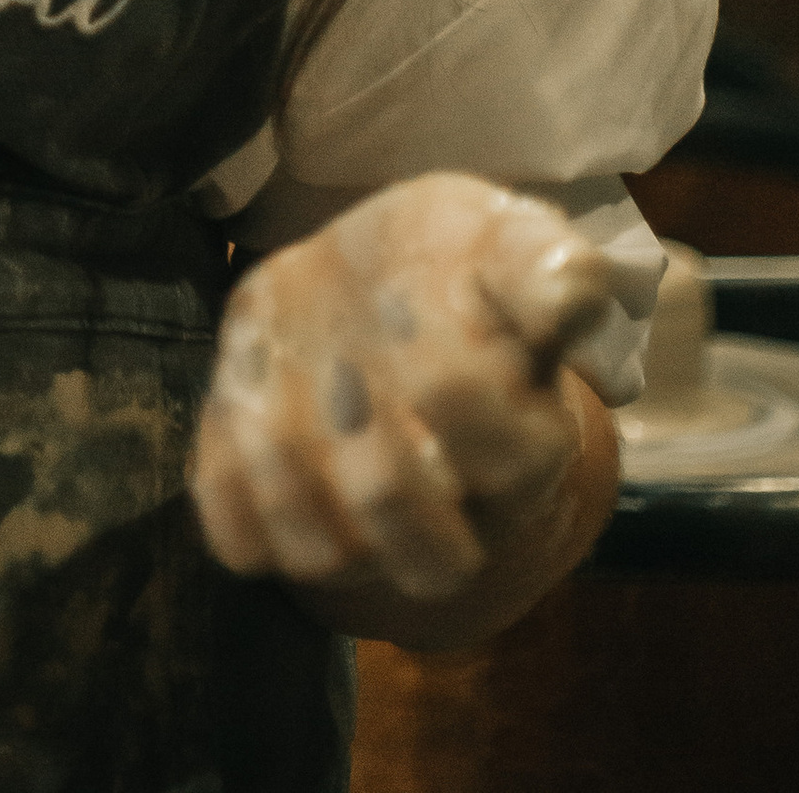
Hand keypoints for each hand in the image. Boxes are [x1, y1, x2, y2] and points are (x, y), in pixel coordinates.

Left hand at [189, 174, 617, 624]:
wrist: (375, 275)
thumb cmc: (456, 263)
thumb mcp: (506, 239)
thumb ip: (547, 266)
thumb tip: (572, 297)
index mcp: (524, 446)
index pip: (512, 463)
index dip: (459, 387)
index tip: (423, 300)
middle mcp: (447, 511)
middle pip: (432, 560)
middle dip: (384, 467)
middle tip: (354, 363)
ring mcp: (356, 519)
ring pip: (326, 557)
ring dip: (289, 473)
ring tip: (275, 384)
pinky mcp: (275, 505)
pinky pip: (244, 541)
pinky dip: (227, 483)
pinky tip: (240, 399)